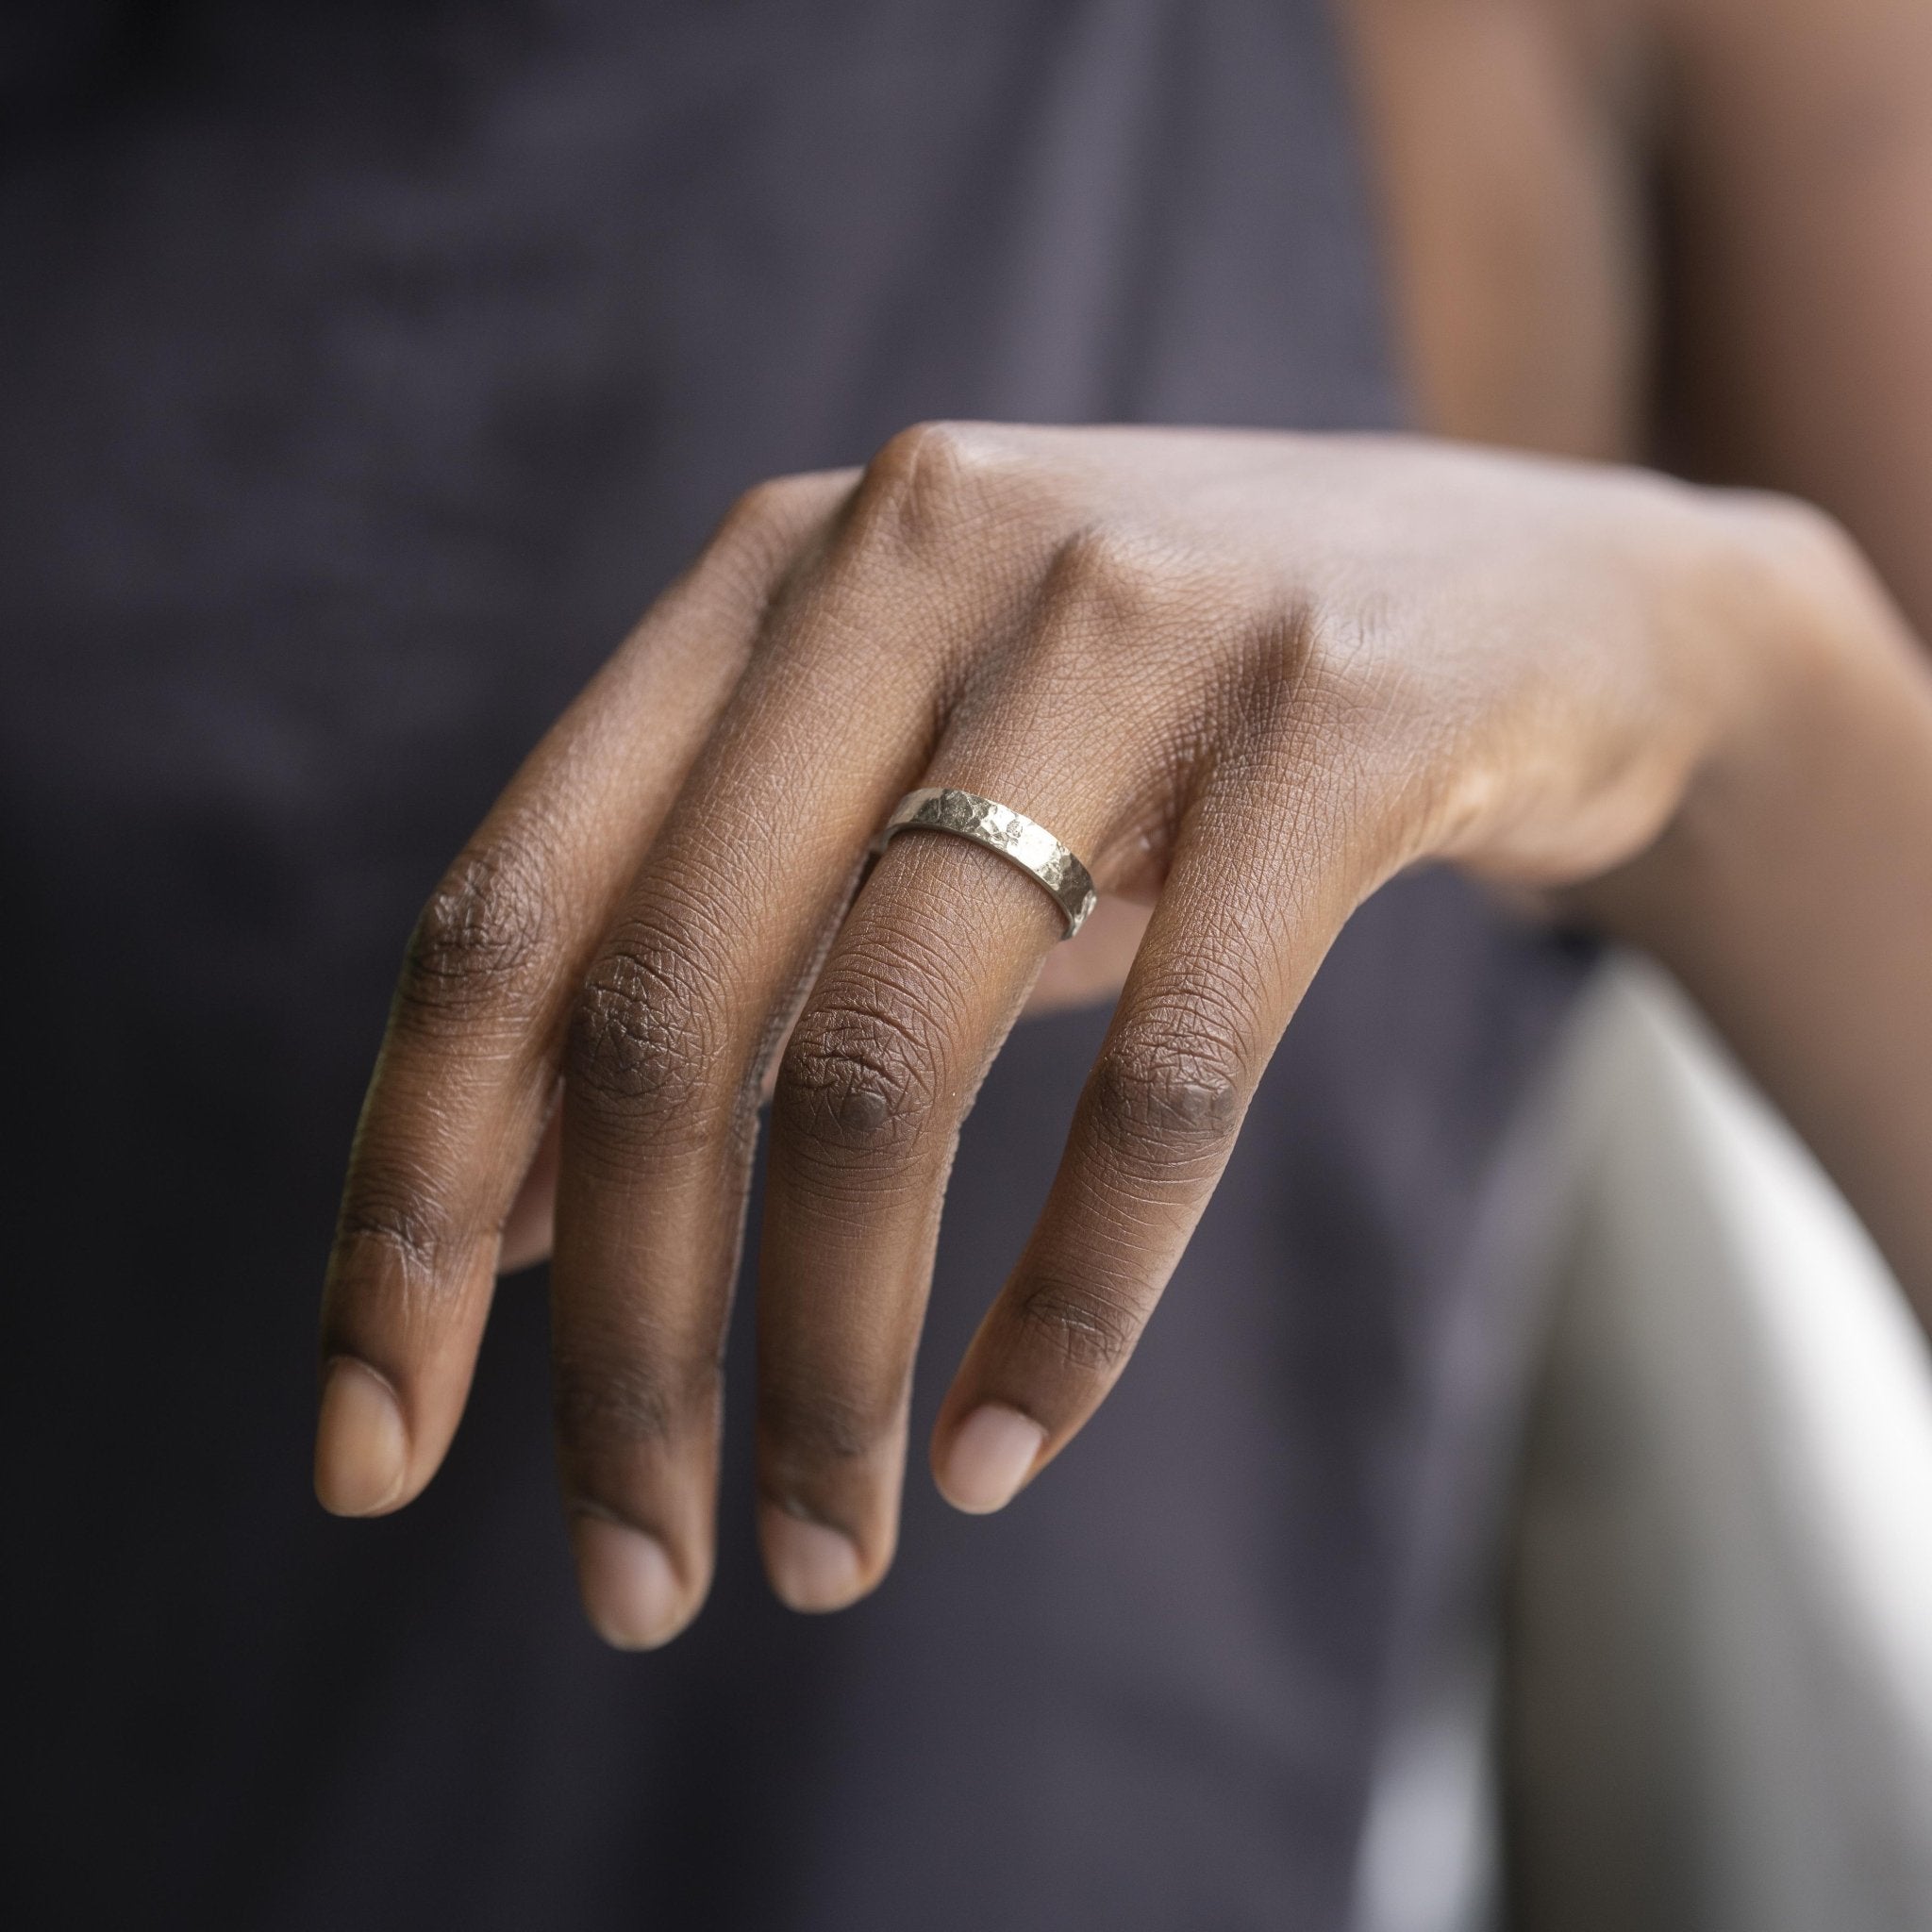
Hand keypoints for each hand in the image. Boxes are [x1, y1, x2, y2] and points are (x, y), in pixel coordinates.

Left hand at [314, 423, 1835, 1645]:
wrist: (1532, 600)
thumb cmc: (1166, 737)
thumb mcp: (907, 807)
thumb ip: (704, 961)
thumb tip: (498, 1226)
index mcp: (768, 578)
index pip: (506, 915)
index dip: (408, 1196)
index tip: (366, 1449)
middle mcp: (915, 553)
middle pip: (672, 1010)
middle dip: (626, 1340)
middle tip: (634, 1580)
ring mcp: (1132, 619)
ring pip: (890, 1056)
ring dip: (829, 1353)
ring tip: (825, 1548)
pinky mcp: (1336, 714)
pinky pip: (1168, 1069)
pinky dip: (1075, 1295)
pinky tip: (1011, 1440)